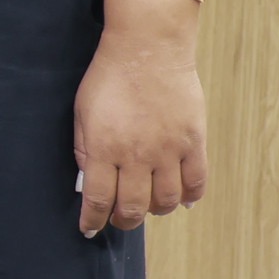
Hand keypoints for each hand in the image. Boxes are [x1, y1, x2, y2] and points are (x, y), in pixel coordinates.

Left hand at [73, 0, 206, 233]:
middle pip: (132, 207)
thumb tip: (89, 179)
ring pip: (167, 201)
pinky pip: (197, 182)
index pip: (98, 199)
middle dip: (123, 221)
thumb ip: (83, 148)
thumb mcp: (82, 112)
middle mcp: (136, 156)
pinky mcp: (194, 142)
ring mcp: (169, 150)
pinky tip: (181, 200)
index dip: (93, 220)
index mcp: (103, 148)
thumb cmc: (109, 76)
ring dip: (156, 211)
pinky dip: (190, 198)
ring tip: (149, 206)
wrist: (148, 48)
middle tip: (119, 220)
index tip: (90, 229)